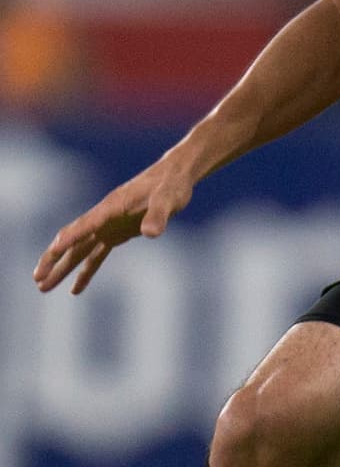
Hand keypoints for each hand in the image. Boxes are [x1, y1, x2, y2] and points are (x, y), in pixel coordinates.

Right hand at [33, 156, 195, 294]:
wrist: (174, 176)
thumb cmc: (172, 185)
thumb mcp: (169, 199)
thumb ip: (158, 215)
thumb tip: (151, 233)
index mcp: (111, 207)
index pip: (85, 225)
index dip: (69, 239)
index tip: (53, 253)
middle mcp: (104, 217)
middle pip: (72, 241)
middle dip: (54, 260)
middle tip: (37, 280)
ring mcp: (108, 226)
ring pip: (79, 250)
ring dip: (62, 268)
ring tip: (43, 288)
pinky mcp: (117, 233)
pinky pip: (95, 255)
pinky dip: (85, 271)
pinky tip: (75, 290)